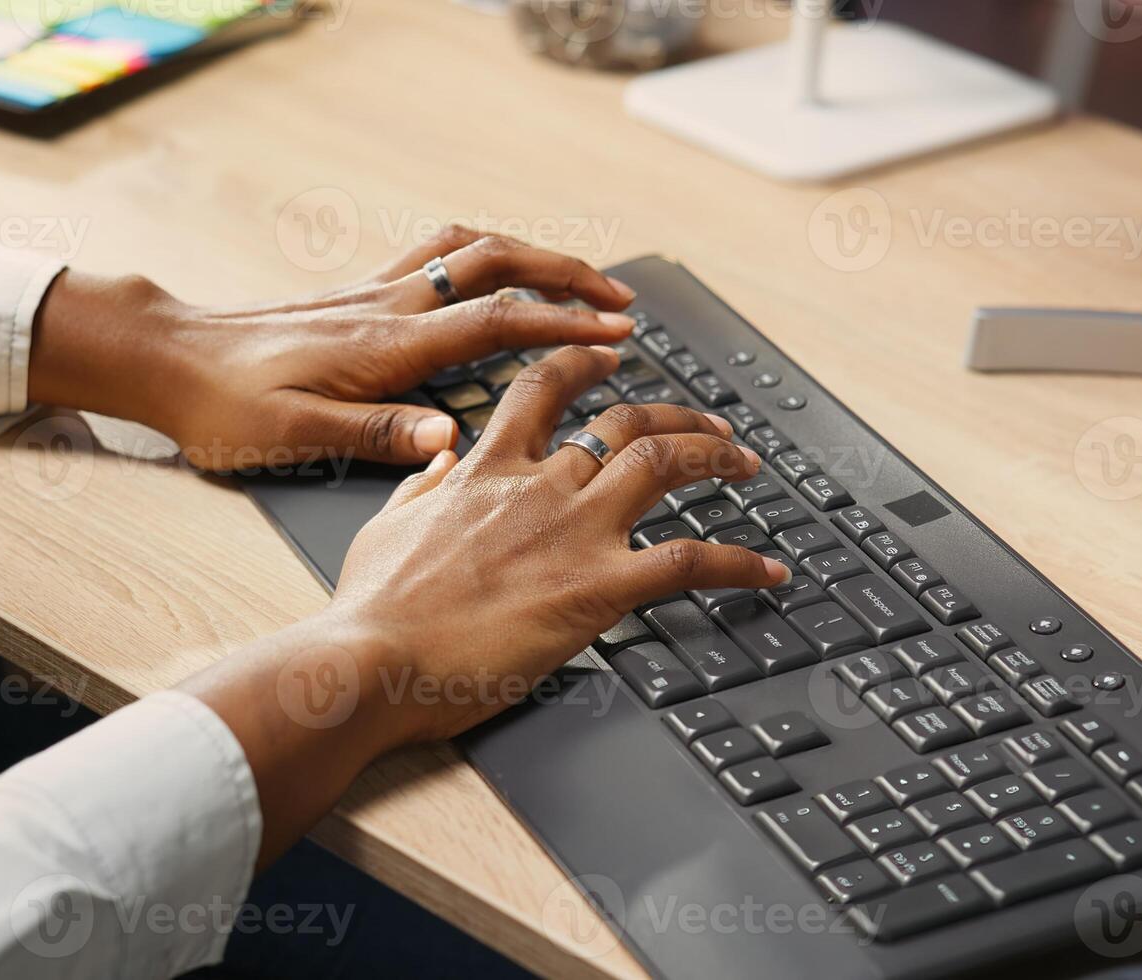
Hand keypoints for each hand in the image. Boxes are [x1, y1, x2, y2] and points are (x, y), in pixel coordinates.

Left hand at [28, 227, 638, 469]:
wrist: (166, 359)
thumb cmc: (224, 407)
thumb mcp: (295, 437)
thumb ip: (377, 435)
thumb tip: (452, 439)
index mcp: (385, 346)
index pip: (494, 321)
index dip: (562, 325)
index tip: (614, 336)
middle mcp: (387, 307)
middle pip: (496, 265)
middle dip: (566, 276)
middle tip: (619, 300)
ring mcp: (373, 294)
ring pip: (469, 249)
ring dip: (531, 254)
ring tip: (578, 276)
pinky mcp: (358, 295)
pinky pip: (436, 253)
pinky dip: (484, 252)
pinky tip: (496, 272)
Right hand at [324, 345, 792, 742]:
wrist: (373, 660)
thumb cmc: (373, 610)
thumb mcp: (385, 528)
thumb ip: (423, 488)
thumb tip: (440, 461)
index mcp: (486, 470)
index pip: (544, 391)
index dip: (585, 367)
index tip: (610, 359)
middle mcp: (540, 486)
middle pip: (626, 422)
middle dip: (677, 414)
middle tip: (708, 422)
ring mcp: (575, 532)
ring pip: (665, 464)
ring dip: (716, 456)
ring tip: (744, 462)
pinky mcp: (600, 588)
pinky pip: (691, 561)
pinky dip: (740, 562)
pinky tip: (768, 569)